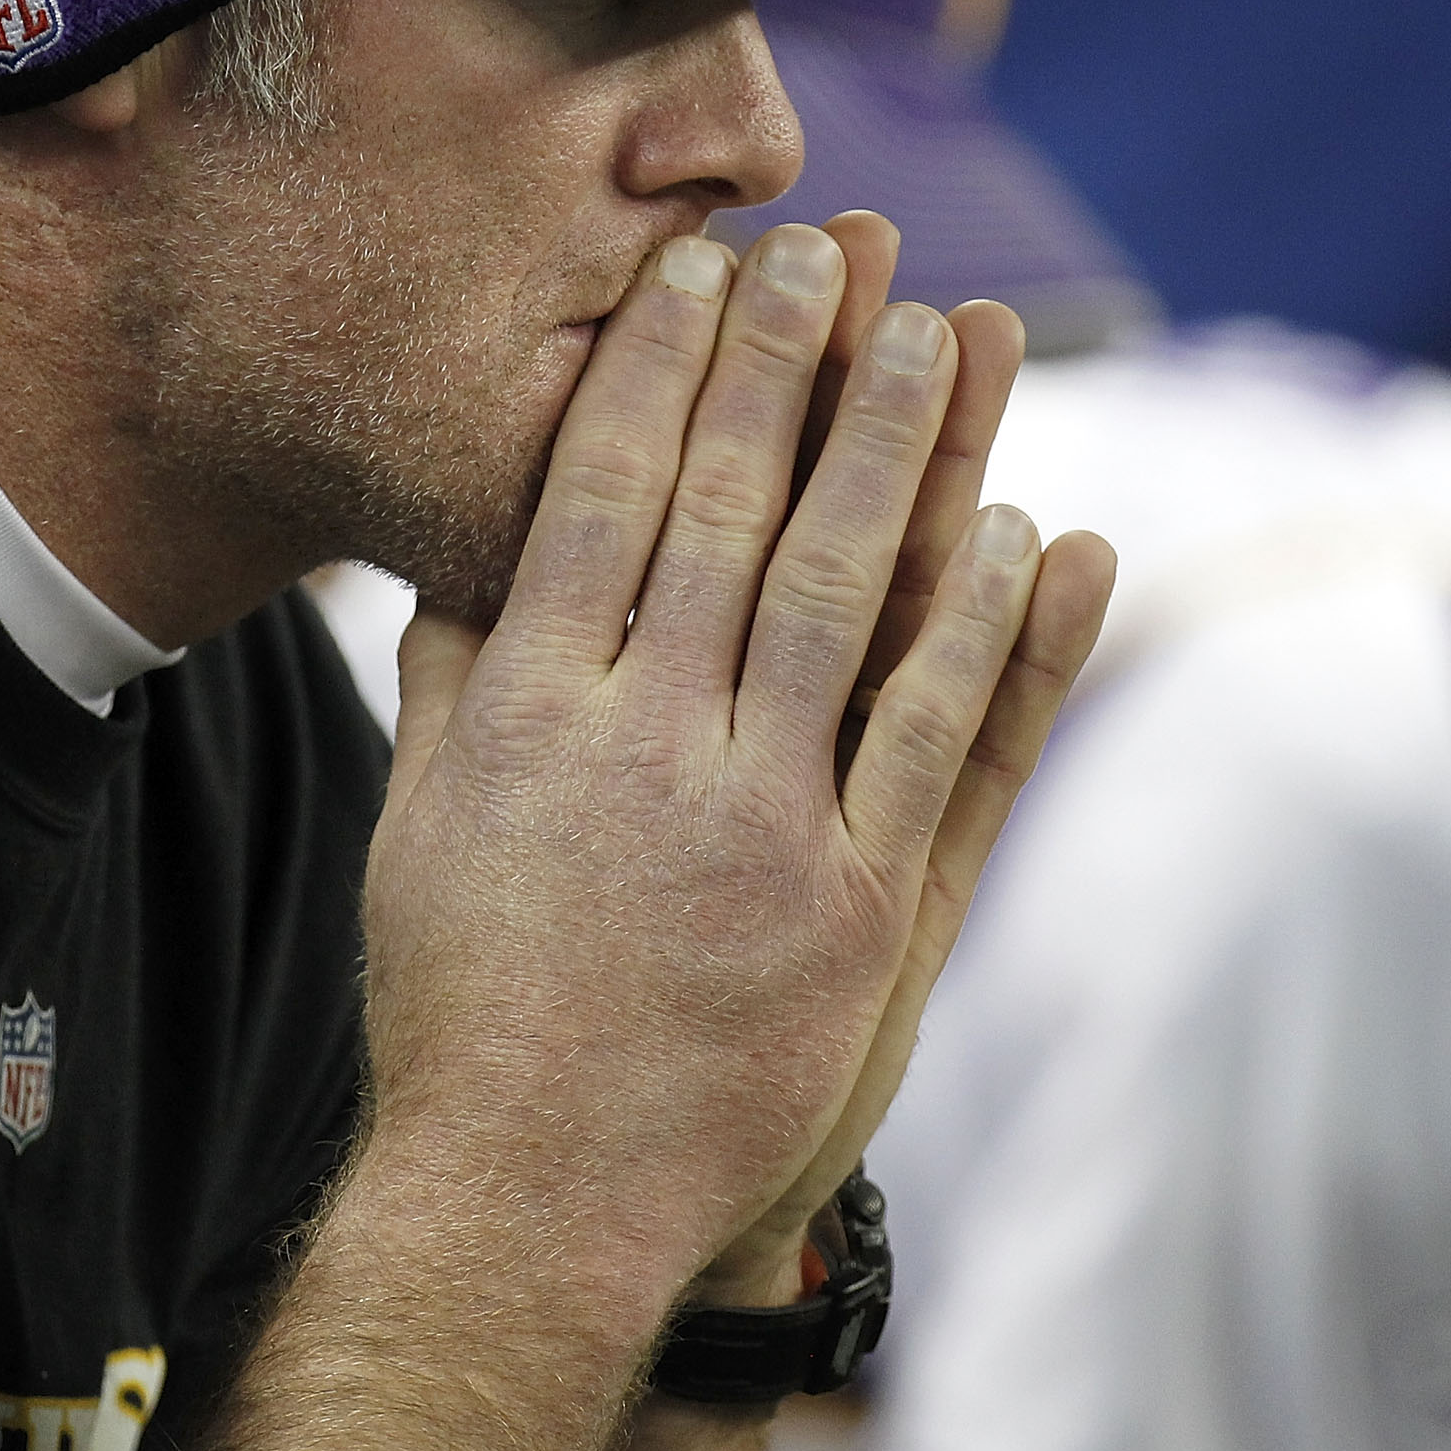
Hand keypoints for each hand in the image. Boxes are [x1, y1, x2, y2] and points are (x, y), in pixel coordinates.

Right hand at [361, 215, 1113, 1324]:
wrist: (530, 1200)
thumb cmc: (463, 1003)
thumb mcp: (419, 823)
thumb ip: (450, 677)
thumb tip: (467, 549)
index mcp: (526, 714)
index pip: (598, 500)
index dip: (654, 374)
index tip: (696, 270)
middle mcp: (640, 748)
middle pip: (724, 517)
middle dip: (785, 370)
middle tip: (833, 250)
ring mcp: (755, 828)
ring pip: (841, 600)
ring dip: (902, 459)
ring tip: (949, 336)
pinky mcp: (853, 911)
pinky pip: (934, 742)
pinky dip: (988, 635)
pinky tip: (1031, 533)